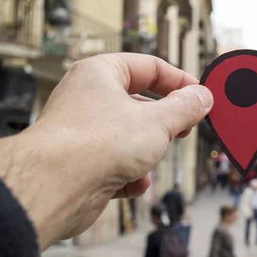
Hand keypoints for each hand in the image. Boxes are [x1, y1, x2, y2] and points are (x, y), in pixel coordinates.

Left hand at [0, 54, 212, 250]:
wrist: (53, 188)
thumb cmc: (98, 144)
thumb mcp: (158, 121)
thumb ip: (185, 108)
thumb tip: (203, 97)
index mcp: (101, 74)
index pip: (149, 67)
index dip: (179, 81)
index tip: (200, 97)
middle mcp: (88, 99)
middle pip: (140, 105)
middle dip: (163, 125)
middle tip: (182, 132)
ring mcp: (83, 132)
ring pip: (130, 138)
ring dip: (146, 155)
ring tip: (147, 162)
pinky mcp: (81, 163)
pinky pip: (116, 164)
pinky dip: (129, 175)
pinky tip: (131, 183)